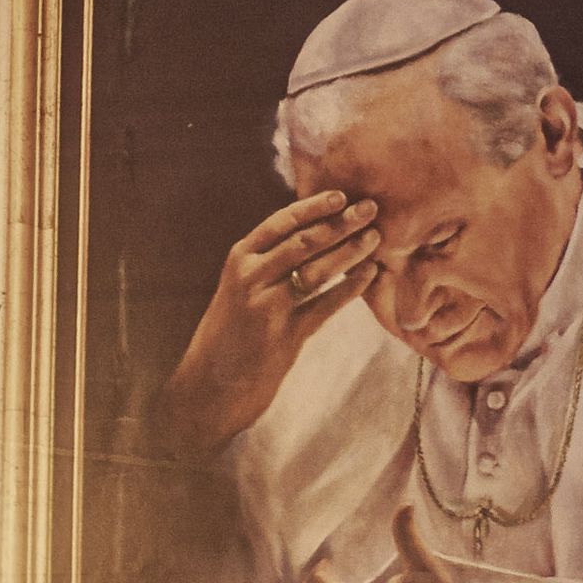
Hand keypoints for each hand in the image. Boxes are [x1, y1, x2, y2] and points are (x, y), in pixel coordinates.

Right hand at [154, 189, 380, 453]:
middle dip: (340, 223)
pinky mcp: (284, 336)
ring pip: (316, 270)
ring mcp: (266, 307)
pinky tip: (369, 275)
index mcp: (239, 260)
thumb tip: (312, 234)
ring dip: (349, 251)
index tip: (341, 195)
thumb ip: (266, 263)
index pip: (280, 222)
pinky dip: (350, 288)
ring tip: (374, 238)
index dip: (312, 206)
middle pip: (303, 242)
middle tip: (370, 209)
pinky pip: (325, 306)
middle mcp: (250, 278)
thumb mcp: (238, 289)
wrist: (207, 388)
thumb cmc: (229, 334)